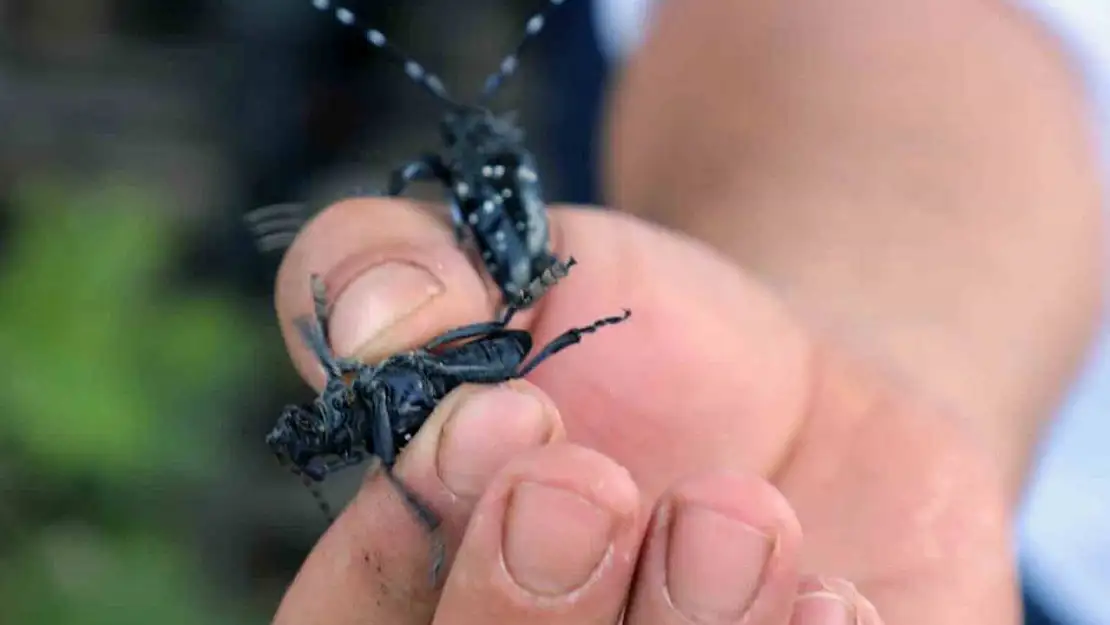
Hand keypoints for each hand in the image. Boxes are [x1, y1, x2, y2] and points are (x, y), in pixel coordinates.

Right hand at [265, 198, 1013, 624]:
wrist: (805, 392)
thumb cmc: (638, 334)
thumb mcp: (522, 259)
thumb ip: (397, 259)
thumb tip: (373, 323)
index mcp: (424, 575)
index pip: (345, 618)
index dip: (392, 548)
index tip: (490, 419)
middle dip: (524, 607)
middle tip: (592, 483)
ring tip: (738, 512)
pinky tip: (830, 594)